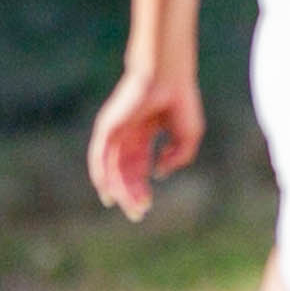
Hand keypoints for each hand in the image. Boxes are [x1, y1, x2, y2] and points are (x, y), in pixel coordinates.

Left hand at [87, 71, 204, 222]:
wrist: (168, 77)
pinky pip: (100, 157)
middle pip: (125, 170)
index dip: (143, 186)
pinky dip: (102, 175)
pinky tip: (107, 191)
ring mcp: (116, 131)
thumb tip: (160, 173)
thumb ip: (178, 157)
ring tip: (128, 206)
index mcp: (144, 132)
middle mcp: (127, 134)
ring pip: (112, 167)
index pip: (139, 165)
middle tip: (138, 213)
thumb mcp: (189, 136)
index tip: (148, 205)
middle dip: (132, 192)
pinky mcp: (108, 128)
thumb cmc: (181, 100)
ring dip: (119, 189)